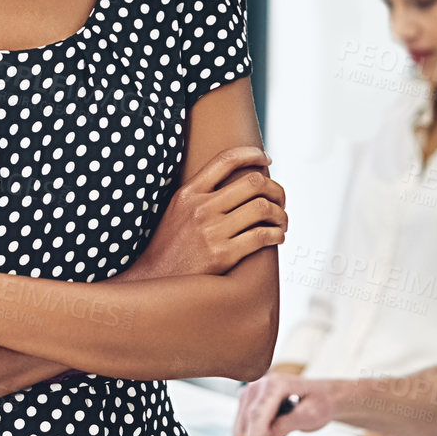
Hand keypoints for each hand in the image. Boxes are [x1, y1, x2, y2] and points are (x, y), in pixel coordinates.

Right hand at [125, 145, 284, 279]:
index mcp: (189, 193)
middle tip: (280, 199)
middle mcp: (201, 208)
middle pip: (253, 182)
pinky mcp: (222, 255)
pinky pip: (262, 236)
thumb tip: (237, 181)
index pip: (227, 160)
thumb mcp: (176, 210)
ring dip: (280, 214)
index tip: (266, 160)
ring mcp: (212, 231)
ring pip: (262, 208)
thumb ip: (200, 194)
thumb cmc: (170, 246)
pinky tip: (276, 237)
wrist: (155, 281)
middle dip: (276, 189)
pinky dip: (277, 234)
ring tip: (281, 222)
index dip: (252, 154)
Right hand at [234, 372, 336, 435]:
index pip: (258, 415)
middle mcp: (258, 385)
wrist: (321, 396)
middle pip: (246, 423)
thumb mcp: (310, 416)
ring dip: (262, 434)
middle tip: (289, 427)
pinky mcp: (246, 401)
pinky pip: (244, 429)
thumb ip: (285, 425)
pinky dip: (258, 432)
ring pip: (242, 429)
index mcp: (275, 384)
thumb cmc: (319, 403)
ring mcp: (250, 392)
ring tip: (282, 422)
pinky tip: (274, 421)